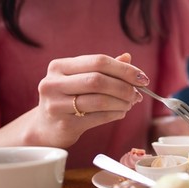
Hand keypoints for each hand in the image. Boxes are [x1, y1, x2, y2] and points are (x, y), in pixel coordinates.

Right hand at [31, 53, 145, 146]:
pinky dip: (115, 114)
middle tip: (137, 94)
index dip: (124, 69)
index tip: (142, 78)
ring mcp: (56, 104)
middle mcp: (53, 83)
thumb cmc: (67, 98)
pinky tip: (121, 112)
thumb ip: (102, 68)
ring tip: (130, 104)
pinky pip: (98, 117)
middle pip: (98, 80)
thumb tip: (128, 58)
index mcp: (59, 66)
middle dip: (124, 87)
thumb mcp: (80, 79)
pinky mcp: (64, 124)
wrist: (46, 127)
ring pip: (100, 100)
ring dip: (122, 102)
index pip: (98, 61)